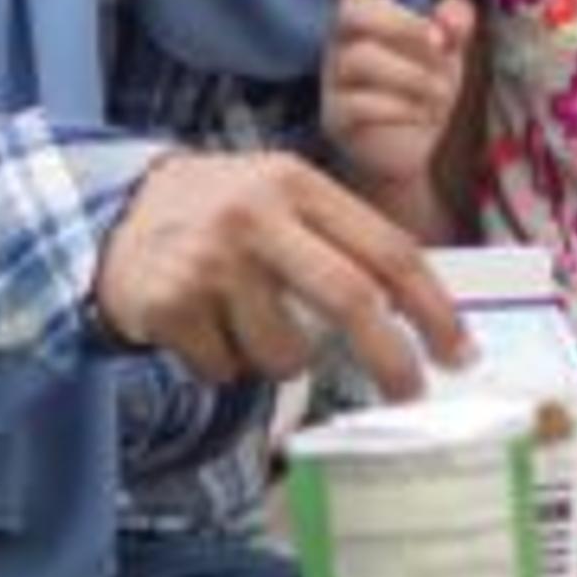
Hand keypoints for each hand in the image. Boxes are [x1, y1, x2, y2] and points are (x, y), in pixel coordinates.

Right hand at [93, 150, 469, 398]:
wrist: (118, 213)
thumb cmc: (226, 214)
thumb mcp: (285, 198)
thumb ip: (344, 241)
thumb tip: (423, 314)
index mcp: (299, 184)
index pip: (386, 249)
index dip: (433, 308)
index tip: (459, 353)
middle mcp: (256, 215)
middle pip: (351, 298)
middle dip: (391, 357)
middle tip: (410, 392)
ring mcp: (210, 260)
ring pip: (286, 352)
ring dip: (283, 361)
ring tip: (254, 327)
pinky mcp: (170, 304)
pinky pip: (227, 370)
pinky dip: (227, 366)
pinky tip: (207, 329)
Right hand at [322, 0, 475, 203]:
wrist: (412, 150)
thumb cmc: (425, 86)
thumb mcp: (450, 50)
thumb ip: (455, 24)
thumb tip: (448, 16)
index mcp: (367, 11)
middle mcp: (343, 39)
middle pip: (349, 10)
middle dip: (400, 22)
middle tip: (439, 42)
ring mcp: (334, 79)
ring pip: (357, 58)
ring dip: (411, 72)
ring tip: (442, 91)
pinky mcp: (336, 117)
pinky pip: (357, 104)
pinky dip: (399, 107)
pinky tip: (424, 114)